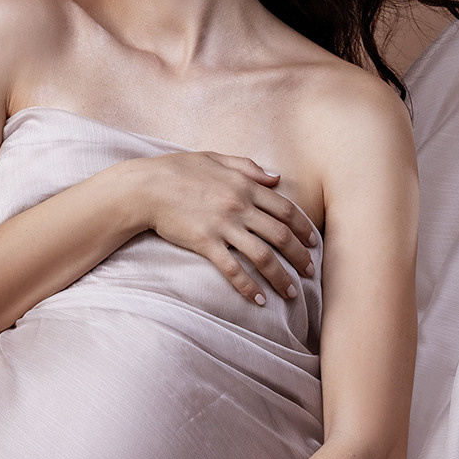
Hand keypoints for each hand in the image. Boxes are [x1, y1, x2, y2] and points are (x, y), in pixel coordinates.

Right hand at [126, 151, 318, 304]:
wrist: (144, 187)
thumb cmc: (177, 170)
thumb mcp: (215, 158)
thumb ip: (248, 166)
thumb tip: (276, 177)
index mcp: (245, 185)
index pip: (286, 210)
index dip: (305, 228)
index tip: (314, 242)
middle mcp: (239, 206)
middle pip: (281, 236)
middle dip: (301, 257)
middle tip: (310, 272)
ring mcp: (223, 226)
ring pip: (263, 256)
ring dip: (281, 277)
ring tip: (291, 293)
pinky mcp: (205, 243)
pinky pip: (233, 270)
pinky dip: (248, 287)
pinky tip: (258, 300)